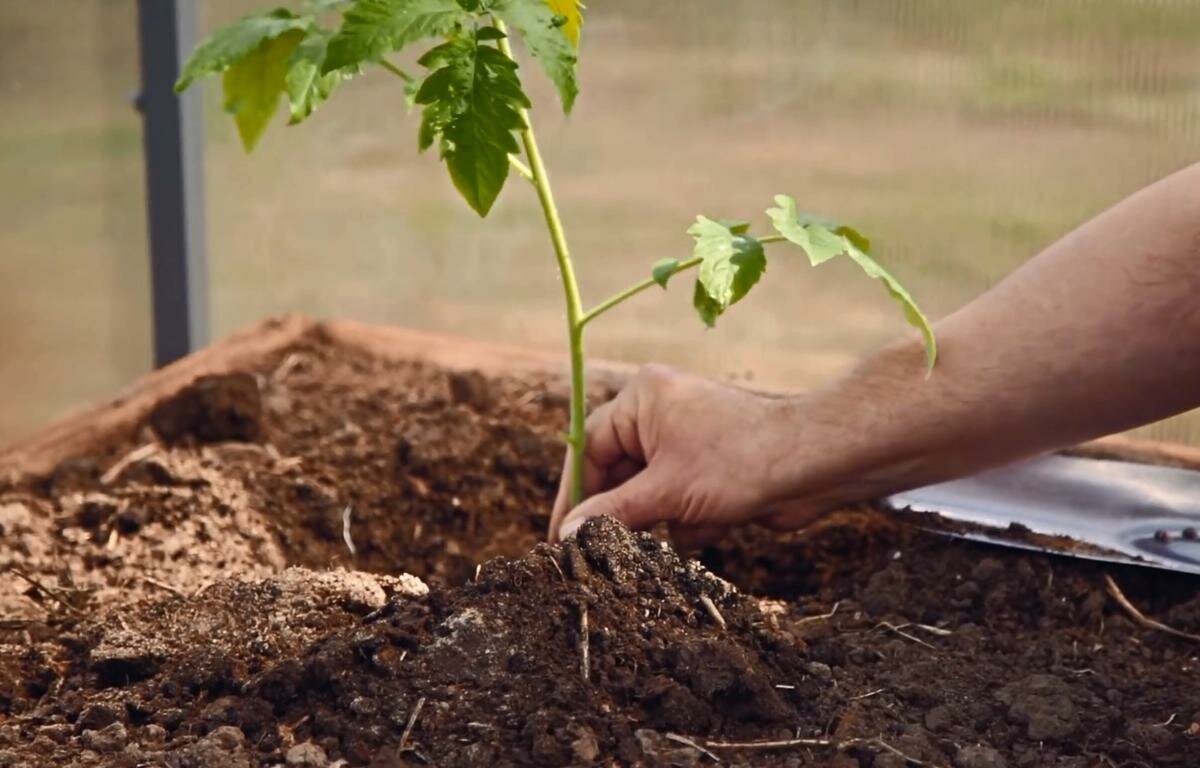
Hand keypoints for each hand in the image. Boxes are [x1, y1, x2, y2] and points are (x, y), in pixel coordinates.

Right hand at [548, 365, 827, 546]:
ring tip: (685, 524)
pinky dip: (690, 524)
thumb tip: (565, 534)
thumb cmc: (740, 461)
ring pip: (649, 498)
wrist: (816, 466)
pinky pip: (678, 506)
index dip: (575, 495)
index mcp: (642, 399)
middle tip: (604, 553)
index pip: (589, 448)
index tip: (558, 536)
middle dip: (627, 514)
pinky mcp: (710, 473)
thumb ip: (611, 514)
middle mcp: (660, 415)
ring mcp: (687, 445)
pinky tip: (716, 524)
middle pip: (618, 476)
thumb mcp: (665, 492)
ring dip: (664, 521)